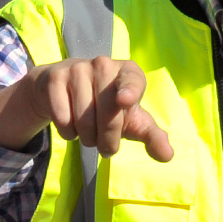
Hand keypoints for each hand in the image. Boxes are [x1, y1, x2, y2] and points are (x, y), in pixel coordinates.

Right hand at [25, 57, 172, 160]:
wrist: (61, 92)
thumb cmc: (106, 107)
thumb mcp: (131, 121)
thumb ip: (151, 136)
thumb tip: (168, 156)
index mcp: (129, 71)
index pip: (132, 81)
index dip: (129, 91)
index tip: (125, 101)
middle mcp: (104, 64)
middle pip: (108, 112)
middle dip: (108, 139)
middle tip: (107, 149)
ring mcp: (77, 68)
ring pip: (83, 117)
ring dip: (87, 138)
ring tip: (89, 134)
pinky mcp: (54, 78)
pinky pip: (62, 117)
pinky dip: (67, 131)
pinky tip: (70, 125)